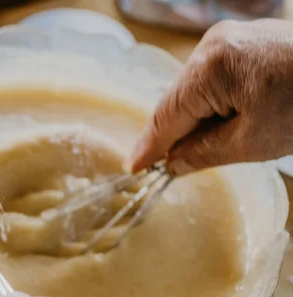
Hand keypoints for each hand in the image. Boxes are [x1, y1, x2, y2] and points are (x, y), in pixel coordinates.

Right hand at [127, 19, 292, 175]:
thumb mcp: (254, 142)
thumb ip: (203, 153)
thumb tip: (171, 163)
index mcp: (211, 67)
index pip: (167, 115)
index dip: (150, 146)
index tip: (134, 168)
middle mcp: (211, 45)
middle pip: (176, 100)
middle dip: (174, 134)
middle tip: (169, 166)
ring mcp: (225, 38)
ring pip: (191, 90)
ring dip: (193, 120)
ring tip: (205, 145)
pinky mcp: (239, 41)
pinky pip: (209, 78)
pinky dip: (209, 104)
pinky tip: (220, 122)